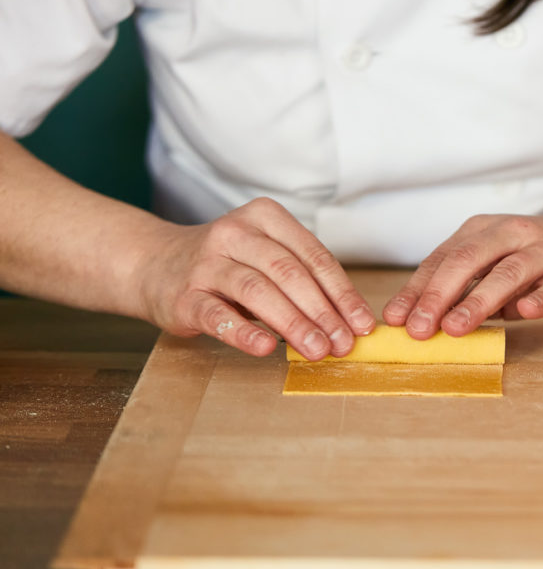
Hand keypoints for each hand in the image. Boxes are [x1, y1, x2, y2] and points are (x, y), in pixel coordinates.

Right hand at [134, 197, 374, 357]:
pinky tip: (266, 348)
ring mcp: (206, 263)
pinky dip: (243, 333)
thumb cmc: (227, 265)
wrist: (153, 264)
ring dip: (293, 323)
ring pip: (257, 291)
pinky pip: (217, 315)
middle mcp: (234, 233)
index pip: (314, 256)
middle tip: (344, 343)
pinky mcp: (183, 295)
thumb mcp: (266, 257)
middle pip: (289, 273)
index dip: (342, 293)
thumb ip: (302, 280)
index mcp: (265, 218)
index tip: (362, 323)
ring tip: (318, 350)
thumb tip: (349, 322)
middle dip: (323, 311)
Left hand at [382, 211, 542, 338]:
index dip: (417, 289)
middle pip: (468, 260)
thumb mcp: (501, 265)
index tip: (394, 319)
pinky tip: (525, 314)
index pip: (443, 259)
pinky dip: (542, 298)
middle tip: (417, 328)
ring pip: (509, 272)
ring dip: (479, 301)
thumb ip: (470, 288)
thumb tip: (424, 322)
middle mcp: (514, 233)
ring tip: (455, 327)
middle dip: (438, 295)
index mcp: (487, 230)